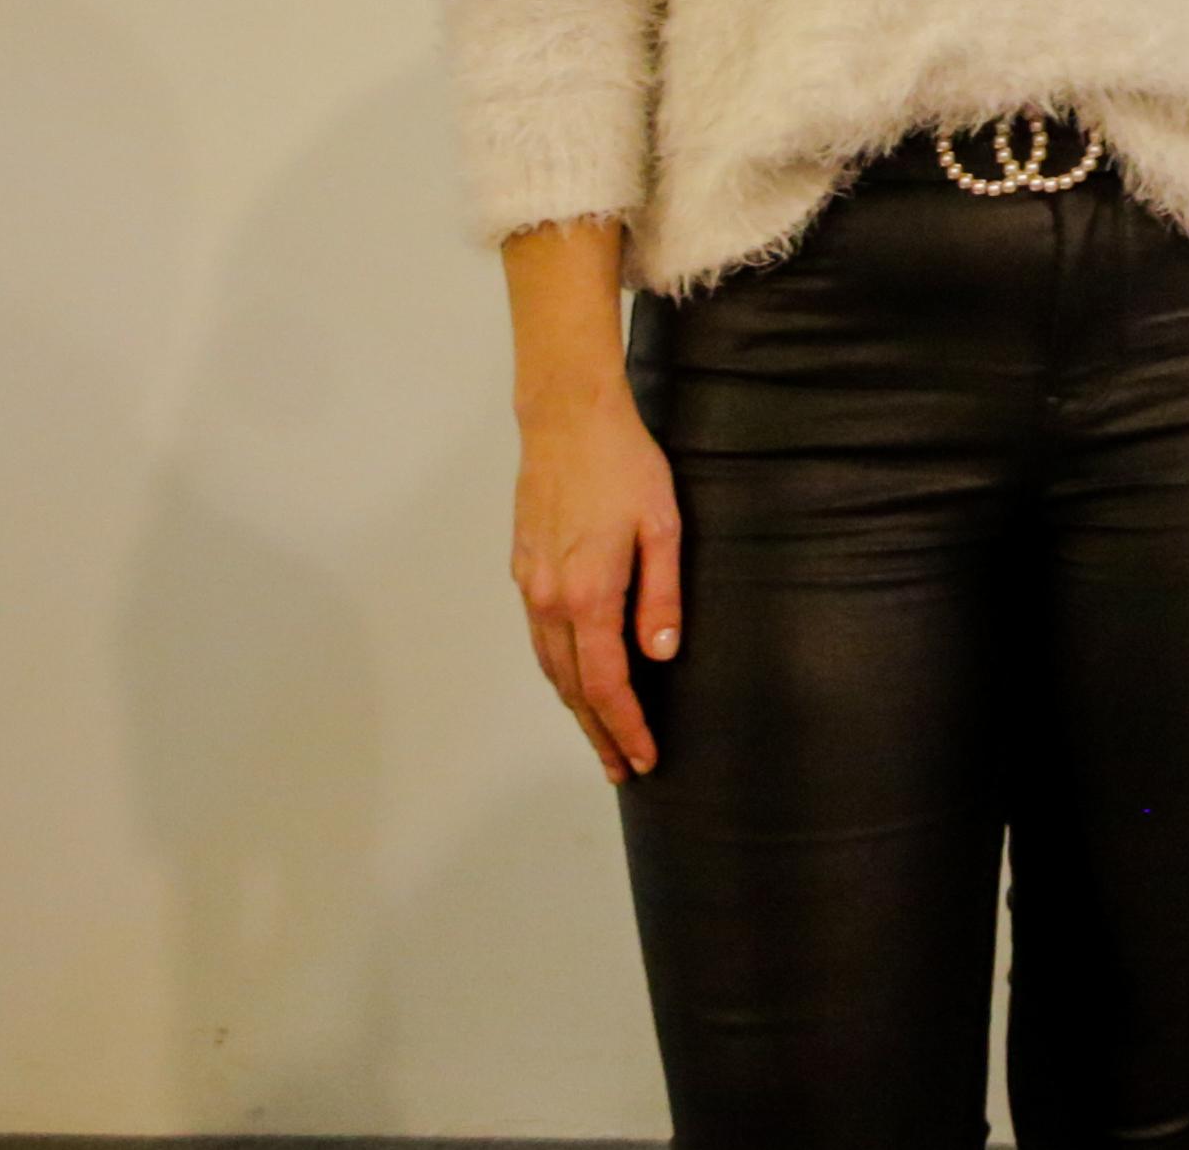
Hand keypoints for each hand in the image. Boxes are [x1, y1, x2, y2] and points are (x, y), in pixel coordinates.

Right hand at [512, 384, 684, 779]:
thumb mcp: (664, 526)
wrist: (567, 420)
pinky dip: (560, 670)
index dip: (625, 725)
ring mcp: (531, 587)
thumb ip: (662, 596)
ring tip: (602, 735)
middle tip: (623, 767)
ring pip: (551, 666)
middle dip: (599, 732)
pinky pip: (540, 638)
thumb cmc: (625, 465)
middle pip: (573, 687)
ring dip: (576, 706)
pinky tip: (577, 678)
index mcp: (589, 594)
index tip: (643, 757)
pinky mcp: (523, 570)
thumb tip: (662, 655)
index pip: (606, 683)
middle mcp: (550, 600)